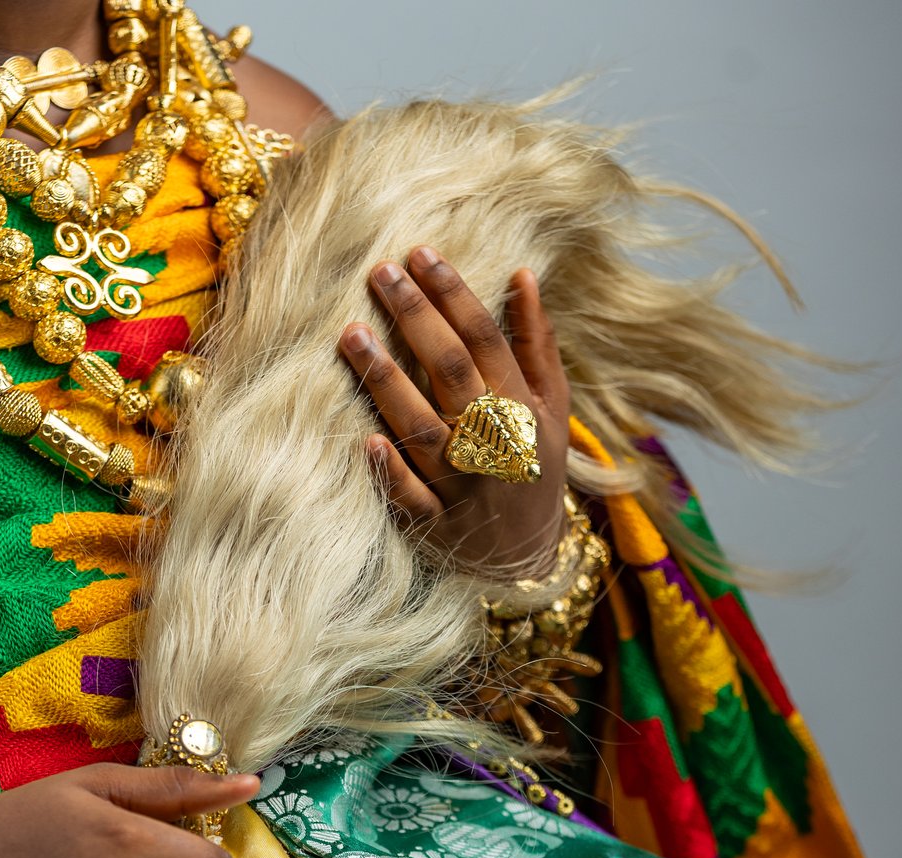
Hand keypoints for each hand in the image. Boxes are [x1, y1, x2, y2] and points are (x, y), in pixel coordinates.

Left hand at [339, 246, 569, 576]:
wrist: (531, 559)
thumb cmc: (535, 467)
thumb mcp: (551, 407)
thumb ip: (535, 343)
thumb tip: (521, 274)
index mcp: (522, 408)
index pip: (486, 340)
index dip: (455, 295)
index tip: (421, 253)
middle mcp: (494, 443)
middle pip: (453, 372)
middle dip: (416, 319)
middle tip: (379, 272)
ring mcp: (464, 487)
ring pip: (424, 429)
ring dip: (387, 382)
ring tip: (350, 334)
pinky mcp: (437, 526)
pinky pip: (412, 499)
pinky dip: (392, 473)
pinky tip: (365, 441)